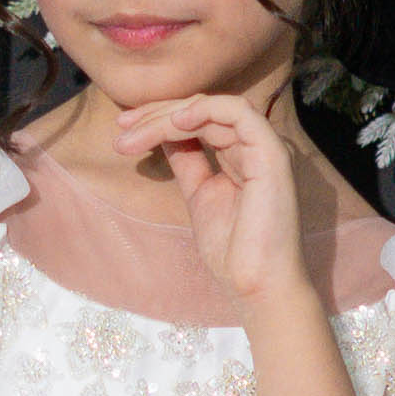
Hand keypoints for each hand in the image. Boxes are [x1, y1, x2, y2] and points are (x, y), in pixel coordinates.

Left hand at [107, 91, 306, 315]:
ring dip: (171, 114)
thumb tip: (165, 134)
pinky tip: (176, 122)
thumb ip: (187, 162)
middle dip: (158, 113)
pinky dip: (207, 110)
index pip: (200, 120)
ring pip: (216, 108)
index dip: (160, 118)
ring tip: (136, 130)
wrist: (256, 287)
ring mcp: (266, 149)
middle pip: (204, 110)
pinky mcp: (272, 156)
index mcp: (241, 155)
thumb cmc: (231, 251)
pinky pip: (240, 114)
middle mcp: (255, 147)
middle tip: (122, 127)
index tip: (124, 130)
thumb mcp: (199, 195)